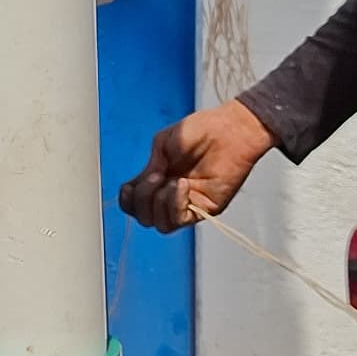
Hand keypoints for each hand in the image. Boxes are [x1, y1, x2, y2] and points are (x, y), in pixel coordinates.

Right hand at [120, 97, 273, 234]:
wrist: (228, 130)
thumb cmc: (201, 131)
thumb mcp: (163, 143)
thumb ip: (150, 166)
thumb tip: (144, 185)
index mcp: (157, 180)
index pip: (133, 204)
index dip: (128, 200)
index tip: (129, 187)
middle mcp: (169, 195)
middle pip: (144, 218)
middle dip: (142, 200)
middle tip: (154, 178)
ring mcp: (186, 204)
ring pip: (161, 225)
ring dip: (158, 204)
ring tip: (170, 181)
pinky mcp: (204, 209)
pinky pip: (180, 219)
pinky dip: (175, 204)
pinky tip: (181, 184)